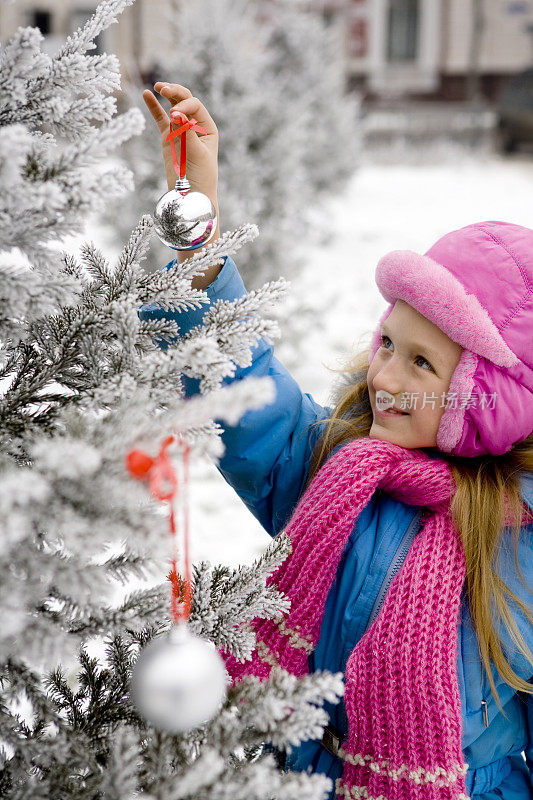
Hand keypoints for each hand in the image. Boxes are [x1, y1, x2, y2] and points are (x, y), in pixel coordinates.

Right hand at [142, 82, 218, 197]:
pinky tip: (147, 94)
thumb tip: (176, 112)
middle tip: (163, 89)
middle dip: (175, 92)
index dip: (184, 105)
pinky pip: (160, 118)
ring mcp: (180, 130)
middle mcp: (195, 126)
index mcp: (208, 128)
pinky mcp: (168, 137)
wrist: (190, 196)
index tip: (174, 114)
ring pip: (173, 106)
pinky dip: (154, 107)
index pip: (195, 106)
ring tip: (157, 87)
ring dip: (166, 94)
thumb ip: (186, 133)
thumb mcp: (196, 154)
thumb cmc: (200, 177)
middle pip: (185, 101)